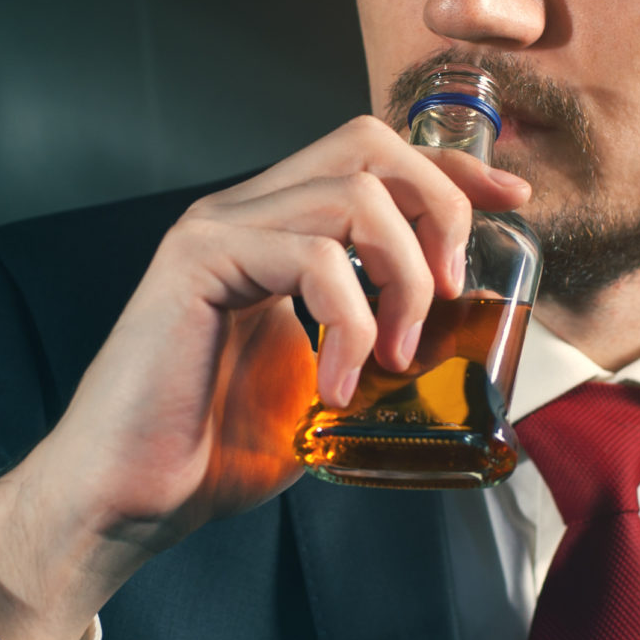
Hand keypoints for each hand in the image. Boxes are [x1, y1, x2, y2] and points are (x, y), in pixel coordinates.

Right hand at [0, 116, 529, 639]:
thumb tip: (450, 351)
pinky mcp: (197, 261)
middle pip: (367, 141)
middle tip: (450, 291)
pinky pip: (312, 257)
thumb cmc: (210, 451)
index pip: (373, 158)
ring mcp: (216, 229)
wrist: (127, 498)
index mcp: (275, 231)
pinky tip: (338, 384)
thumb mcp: (323, 389)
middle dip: (437, 202)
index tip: (512, 197)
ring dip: (402, 276)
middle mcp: (244, 212)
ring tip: (396, 354)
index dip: (451, 167)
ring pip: (351, 191)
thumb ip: (372, 348)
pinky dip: (350, 323)